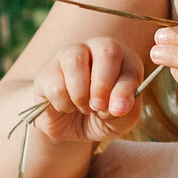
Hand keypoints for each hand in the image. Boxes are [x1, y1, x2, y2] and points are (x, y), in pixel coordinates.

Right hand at [31, 37, 146, 144]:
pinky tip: (66, 106)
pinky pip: (55, 84)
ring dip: (81, 94)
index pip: (130, 63)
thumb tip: (119, 107)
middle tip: (98, 107)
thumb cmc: (103, 118)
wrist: (71, 128)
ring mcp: (70, 55)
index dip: (123, 89)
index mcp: (124, 58)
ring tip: (83, 107)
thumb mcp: (121, 121)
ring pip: (75, 61)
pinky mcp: (47, 71)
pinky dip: (63, 104)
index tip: (117, 110)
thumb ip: (127, 111)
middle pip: (106, 49)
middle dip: (103, 85)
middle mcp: (97, 49)